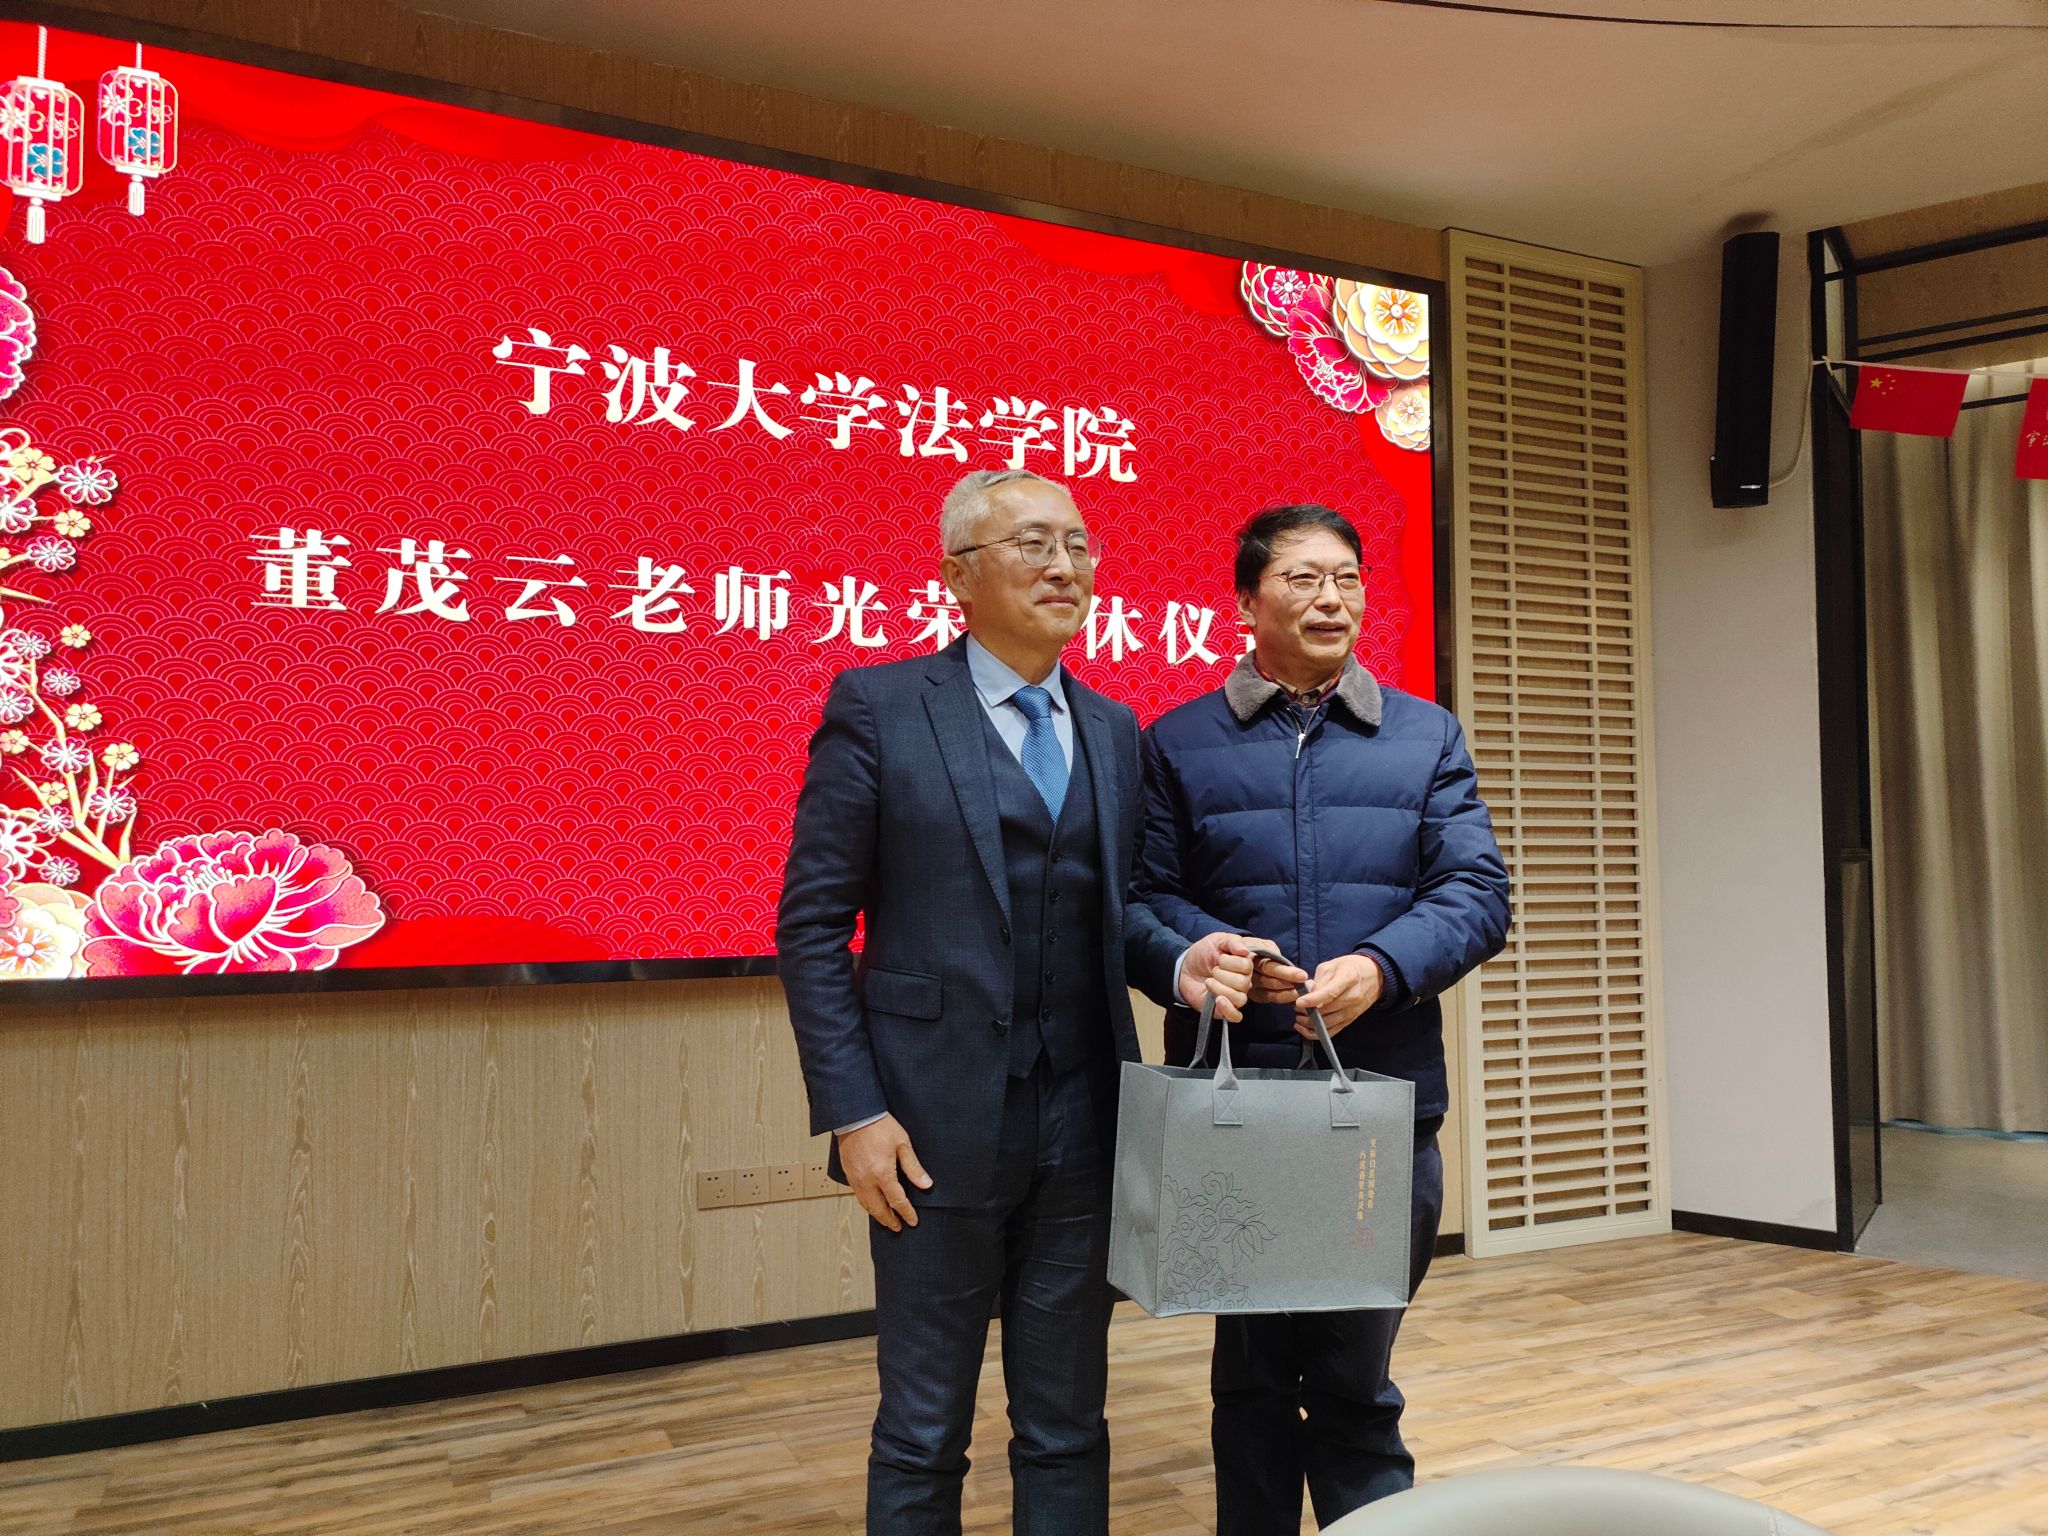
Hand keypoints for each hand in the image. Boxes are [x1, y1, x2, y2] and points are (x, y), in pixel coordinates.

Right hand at [836, 1114, 931, 1231]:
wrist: (855, 1116)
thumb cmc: (879, 1126)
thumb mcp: (902, 1144)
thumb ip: (913, 1167)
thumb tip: (926, 1185)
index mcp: (883, 1174)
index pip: (897, 1201)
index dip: (906, 1213)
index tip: (913, 1221)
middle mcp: (867, 1181)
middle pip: (879, 1209)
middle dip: (890, 1220)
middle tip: (898, 1227)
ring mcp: (855, 1179)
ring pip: (866, 1205)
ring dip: (877, 1215)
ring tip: (886, 1220)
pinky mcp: (848, 1174)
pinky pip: (858, 1195)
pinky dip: (866, 1204)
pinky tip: (872, 1204)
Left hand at [1178, 932, 1260, 1021]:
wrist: (1185, 968)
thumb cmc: (1203, 954)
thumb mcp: (1217, 940)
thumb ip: (1232, 941)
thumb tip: (1244, 951)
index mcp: (1244, 966)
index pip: (1247, 966)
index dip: (1231, 962)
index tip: (1219, 958)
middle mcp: (1243, 982)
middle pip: (1243, 983)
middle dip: (1222, 974)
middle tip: (1212, 970)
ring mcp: (1235, 997)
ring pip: (1239, 999)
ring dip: (1220, 988)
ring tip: (1208, 982)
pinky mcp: (1224, 1010)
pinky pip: (1235, 1016)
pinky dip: (1228, 1009)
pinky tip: (1217, 1000)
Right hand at [1247, 949, 1309, 1005]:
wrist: (1240, 957)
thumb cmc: (1254, 948)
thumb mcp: (1261, 943)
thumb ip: (1268, 948)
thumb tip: (1278, 956)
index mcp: (1250, 960)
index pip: (1270, 968)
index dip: (1287, 973)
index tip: (1303, 976)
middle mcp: (1248, 976)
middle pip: (1271, 982)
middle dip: (1292, 985)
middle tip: (1309, 985)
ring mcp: (1250, 988)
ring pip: (1271, 994)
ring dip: (1290, 994)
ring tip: (1306, 991)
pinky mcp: (1255, 996)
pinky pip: (1270, 999)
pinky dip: (1284, 998)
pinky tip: (1296, 997)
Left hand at [1294, 953, 1384, 1037]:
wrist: (1374, 975)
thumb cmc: (1350, 967)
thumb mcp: (1332, 965)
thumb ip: (1318, 979)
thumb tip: (1306, 992)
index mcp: (1348, 979)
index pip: (1330, 993)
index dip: (1313, 1000)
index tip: (1299, 1002)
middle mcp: (1352, 998)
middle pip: (1327, 1011)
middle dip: (1307, 1011)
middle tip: (1295, 1007)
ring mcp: (1352, 1011)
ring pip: (1328, 1024)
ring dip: (1309, 1023)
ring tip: (1299, 1016)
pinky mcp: (1351, 1020)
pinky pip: (1332, 1032)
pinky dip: (1316, 1033)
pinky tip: (1304, 1028)